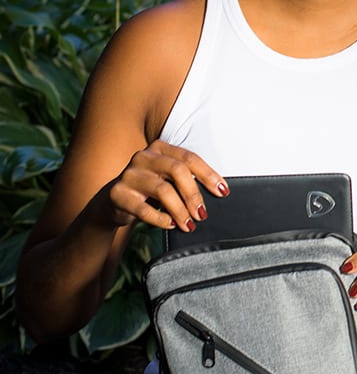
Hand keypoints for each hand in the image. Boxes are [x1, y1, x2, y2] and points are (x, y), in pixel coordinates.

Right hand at [105, 140, 228, 232]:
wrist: (115, 201)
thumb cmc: (151, 190)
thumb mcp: (168, 179)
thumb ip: (187, 179)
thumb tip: (218, 192)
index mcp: (160, 148)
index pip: (189, 158)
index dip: (209, 175)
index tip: (223, 192)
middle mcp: (143, 156)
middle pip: (177, 171)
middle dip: (194, 195)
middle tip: (203, 214)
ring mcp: (129, 174)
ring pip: (163, 190)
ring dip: (180, 211)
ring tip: (189, 225)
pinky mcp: (118, 194)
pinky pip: (144, 209)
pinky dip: (161, 219)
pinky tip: (171, 225)